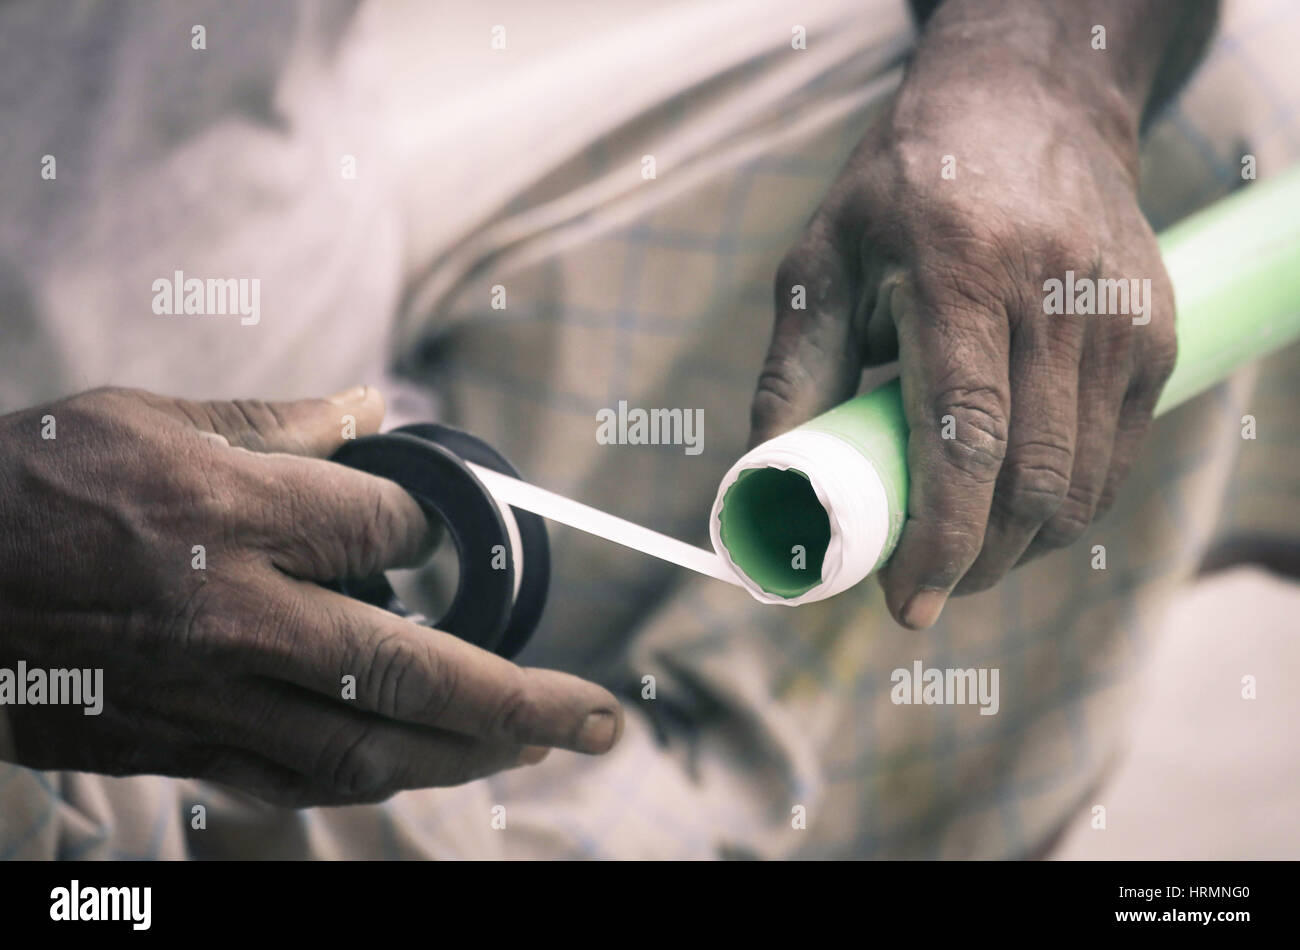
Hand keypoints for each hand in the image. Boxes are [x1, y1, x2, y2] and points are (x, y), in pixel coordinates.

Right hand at [0, 386, 621, 804]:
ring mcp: (197, 696)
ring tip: (527, 748)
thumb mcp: (148, 415)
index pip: (388, 530)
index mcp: (230, 514)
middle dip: (521, 702)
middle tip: (597, 719)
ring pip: (360, 751)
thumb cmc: (29, 479)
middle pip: (410, 672)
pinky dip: (361, 774)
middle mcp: (230, 617)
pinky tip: (406, 763)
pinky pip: (286, 778)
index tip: (436, 531)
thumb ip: (277, 422)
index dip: (430, 529)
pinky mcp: (162, 745)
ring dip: (458, 756)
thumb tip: (375, 409)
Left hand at [751, 34, 1177, 627]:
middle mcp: (1055, 298)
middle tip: (922, 588)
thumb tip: (764, 488)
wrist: (1027, 108)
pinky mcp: (1155, 336)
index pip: (965, 438)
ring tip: (962, 552)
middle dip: (976, 564)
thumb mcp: (822, 264)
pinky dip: (1062, 509)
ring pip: (1081, 489)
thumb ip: (792, 377)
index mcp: (961, 273)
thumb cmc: (901, 192)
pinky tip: (1013, 507)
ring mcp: (1119, 320)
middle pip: (1031, 484)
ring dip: (1019, 549)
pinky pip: (1113, 462)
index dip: (939, 541)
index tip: (904, 605)